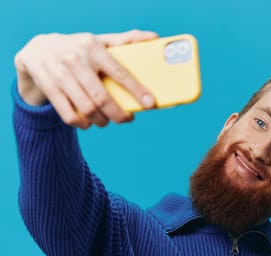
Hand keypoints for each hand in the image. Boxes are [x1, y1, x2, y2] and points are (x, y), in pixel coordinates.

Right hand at [14, 30, 157, 128]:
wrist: (37, 49)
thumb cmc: (78, 48)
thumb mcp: (99, 41)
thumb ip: (125, 40)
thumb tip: (153, 38)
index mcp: (92, 47)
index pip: (119, 72)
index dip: (136, 90)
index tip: (149, 103)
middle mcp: (75, 59)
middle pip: (101, 97)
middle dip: (118, 114)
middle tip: (126, 119)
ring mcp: (60, 74)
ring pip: (86, 108)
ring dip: (101, 120)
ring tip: (107, 120)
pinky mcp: (48, 87)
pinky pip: (68, 114)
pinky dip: (82, 123)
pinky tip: (89, 122)